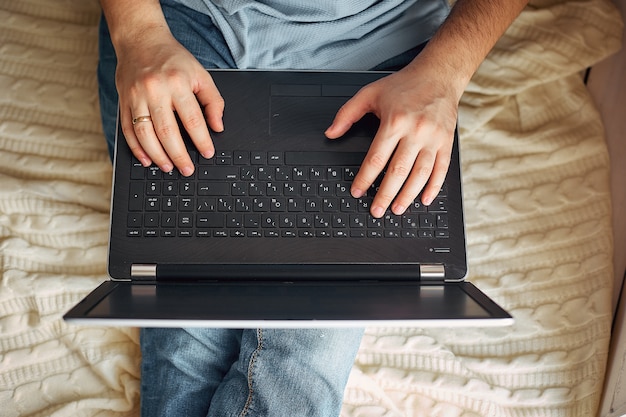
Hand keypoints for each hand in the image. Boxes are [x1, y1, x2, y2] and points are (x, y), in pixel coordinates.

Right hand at [115, 30, 222, 175]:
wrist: (140, 39)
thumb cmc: (173, 59)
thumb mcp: (200, 74)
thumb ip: (213, 101)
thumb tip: (218, 127)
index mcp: (177, 83)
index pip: (192, 119)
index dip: (201, 140)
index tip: (207, 153)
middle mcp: (155, 90)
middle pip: (167, 132)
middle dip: (179, 156)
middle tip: (187, 169)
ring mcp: (136, 96)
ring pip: (145, 134)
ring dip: (157, 156)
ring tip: (168, 168)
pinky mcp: (123, 101)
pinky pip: (127, 130)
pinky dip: (136, 148)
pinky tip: (147, 159)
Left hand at [325, 63, 458, 217]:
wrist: (438, 75)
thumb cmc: (403, 85)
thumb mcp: (370, 93)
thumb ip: (347, 114)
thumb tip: (331, 133)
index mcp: (395, 121)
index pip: (376, 158)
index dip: (365, 178)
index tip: (357, 191)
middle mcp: (415, 131)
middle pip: (398, 171)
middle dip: (385, 194)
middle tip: (376, 210)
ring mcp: (433, 138)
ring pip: (420, 174)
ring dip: (408, 195)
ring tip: (397, 210)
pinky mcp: (447, 142)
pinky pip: (441, 169)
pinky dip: (434, 187)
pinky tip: (424, 199)